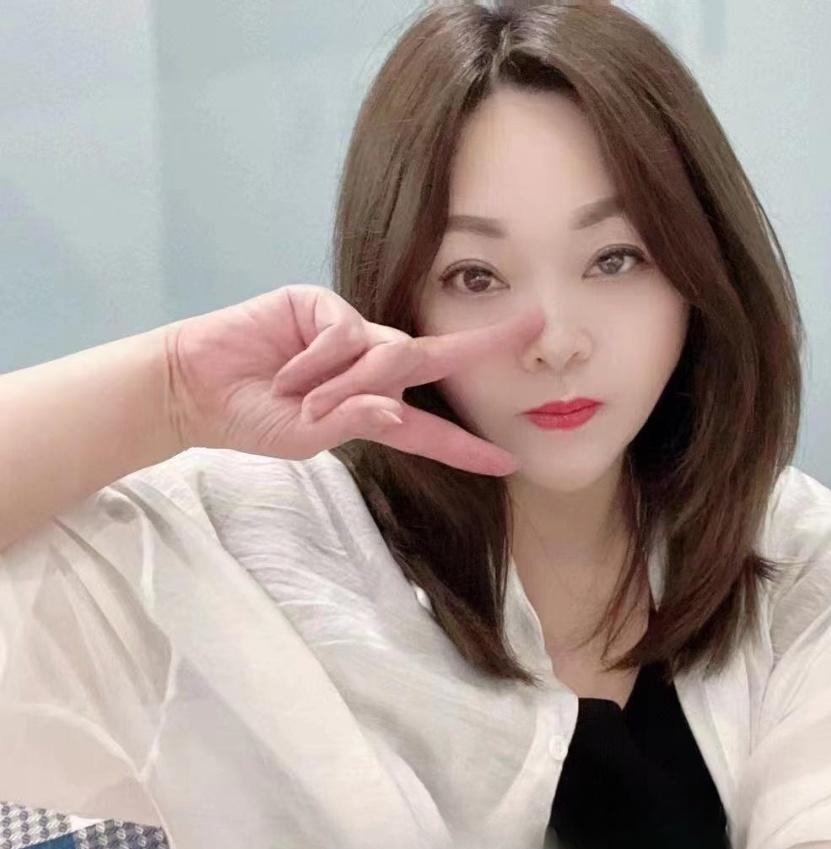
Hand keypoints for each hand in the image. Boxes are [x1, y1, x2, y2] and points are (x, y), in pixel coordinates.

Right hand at [164, 283, 542, 474]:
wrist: (195, 386)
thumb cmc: (250, 419)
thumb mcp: (305, 437)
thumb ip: (351, 426)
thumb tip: (394, 411)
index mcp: (371, 411)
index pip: (430, 431)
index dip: (468, 447)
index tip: (510, 460)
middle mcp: (369, 368)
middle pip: (437, 358)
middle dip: (485, 344)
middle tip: (535, 325)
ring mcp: (347, 333)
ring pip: (383, 351)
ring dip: (345, 383)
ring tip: (300, 396)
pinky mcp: (320, 304)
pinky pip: (344, 333)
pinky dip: (316, 360)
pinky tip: (285, 370)